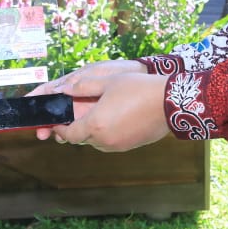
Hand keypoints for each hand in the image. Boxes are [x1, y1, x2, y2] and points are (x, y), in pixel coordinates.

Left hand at [44, 72, 170, 151]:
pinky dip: (107, 133)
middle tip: (77, 113)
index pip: (69, 134)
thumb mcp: (108, 82)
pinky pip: (111, 142)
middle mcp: (104, 140)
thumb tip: (65, 90)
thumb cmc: (138, 88)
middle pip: (82, 138)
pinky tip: (115, 117)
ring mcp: (118, 146)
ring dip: (92, 131)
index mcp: (95, 124)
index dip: (60, 128)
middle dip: (77, 127)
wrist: (170, 102)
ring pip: (96, 142)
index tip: (56, 121)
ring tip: (98, 113)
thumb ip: (83, 87)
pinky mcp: (130, 146)